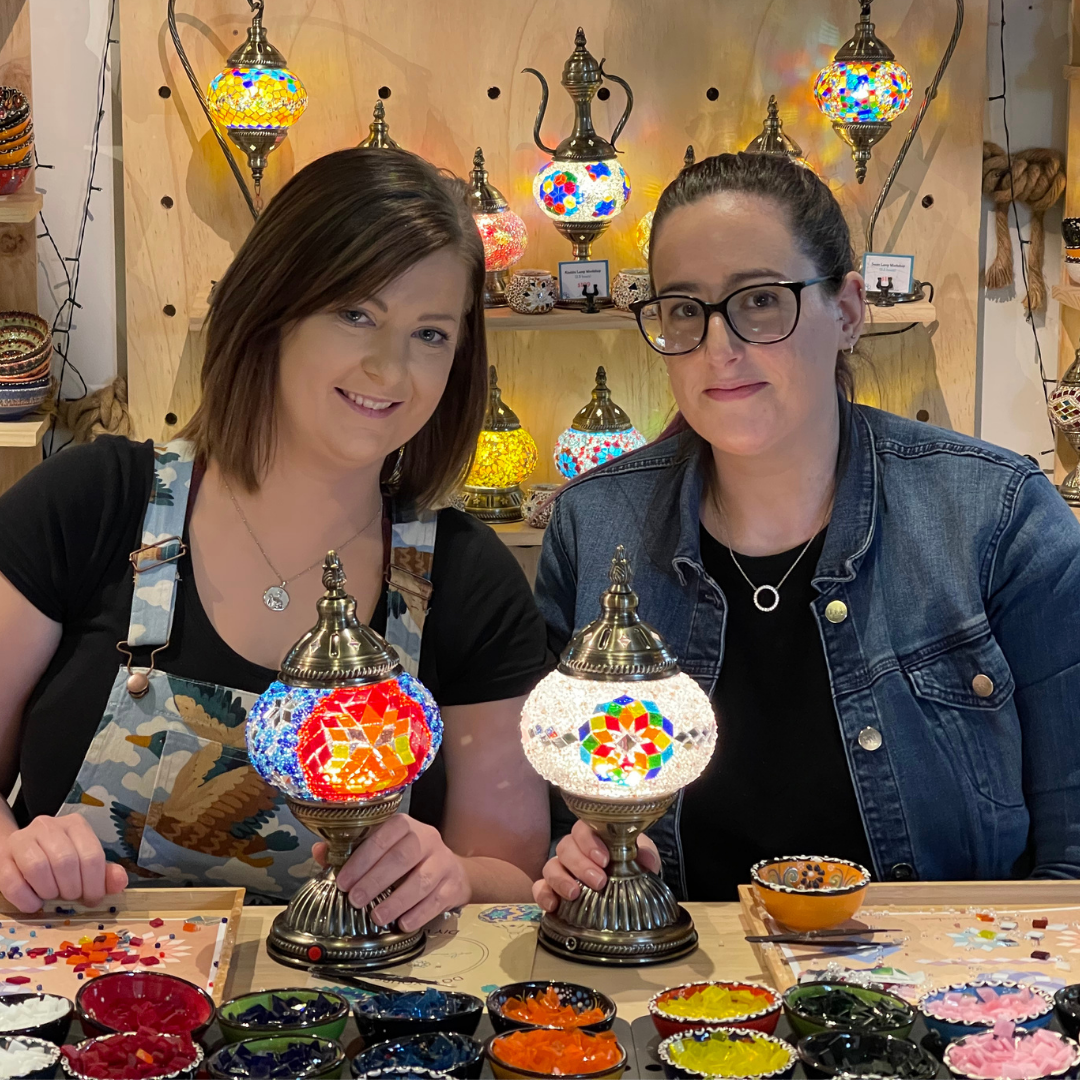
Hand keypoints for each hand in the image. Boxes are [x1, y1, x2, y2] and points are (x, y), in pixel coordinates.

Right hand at [0, 815, 127, 912]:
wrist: (21, 850)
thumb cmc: (58, 858)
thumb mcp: (84, 861)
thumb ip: (105, 873)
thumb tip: (120, 883)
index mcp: (75, 825)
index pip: (92, 855)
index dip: (95, 884)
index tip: (92, 899)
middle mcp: (49, 826)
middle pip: (66, 861)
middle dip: (71, 888)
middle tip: (70, 898)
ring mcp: (22, 839)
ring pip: (38, 868)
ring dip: (49, 891)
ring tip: (52, 896)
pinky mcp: (2, 856)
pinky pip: (12, 882)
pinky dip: (26, 899)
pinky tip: (34, 903)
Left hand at [315, 815, 470, 932]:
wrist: (453, 871)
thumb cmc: (409, 860)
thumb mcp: (385, 848)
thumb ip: (353, 850)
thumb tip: (320, 852)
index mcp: (406, 826)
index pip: (384, 836)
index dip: (362, 859)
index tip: (343, 881)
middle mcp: (427, 839)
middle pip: (403, 856)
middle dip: (375, 880)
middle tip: (355, 900)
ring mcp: (443, 861)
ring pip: (422, 880)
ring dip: (396, 900)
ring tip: (376, 917)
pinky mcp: (453, 885)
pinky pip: (437, 900)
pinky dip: (418, 914)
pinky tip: (402, 923)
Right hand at [532, 820, 661, 912]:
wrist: (625, 890)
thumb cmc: (630, 865)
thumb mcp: (642, 858)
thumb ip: (646, 855)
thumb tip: (647, 861)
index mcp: (593, 836)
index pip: (583, 829)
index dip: (589, 842)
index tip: (604, 860)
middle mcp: (573, 850)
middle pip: (565, 847)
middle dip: (580, 864)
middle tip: (598, 881)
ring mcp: (560, 869)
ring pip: (550, 866)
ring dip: (561, 879)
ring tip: (575, 894)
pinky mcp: (551, 889)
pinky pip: (539, 888)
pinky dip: (543, 895)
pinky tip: (553, 906)